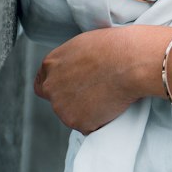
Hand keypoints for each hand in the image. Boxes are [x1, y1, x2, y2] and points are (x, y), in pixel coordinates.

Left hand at [33, 26, 160, 133]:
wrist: (129, 63)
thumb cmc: (113, 47)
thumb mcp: (83, 44)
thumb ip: (71, 61)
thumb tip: (77, 69)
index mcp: (51, 64)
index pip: (42, 83)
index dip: (58, 87)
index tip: (71, 88)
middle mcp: (51, 87)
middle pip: (57, 100)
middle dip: (73, 99)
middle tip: (95, 92)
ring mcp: (62, 108)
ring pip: (73, 115)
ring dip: (87, 111)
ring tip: (107, 95)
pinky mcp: (78, 123)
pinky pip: (89, 126)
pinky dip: (99, 121)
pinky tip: (111, 106)